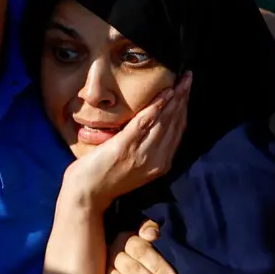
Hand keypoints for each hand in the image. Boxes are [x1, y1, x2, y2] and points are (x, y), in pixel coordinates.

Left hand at [61, 74, 190, 212]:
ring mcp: (142, 153)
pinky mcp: (126, 146)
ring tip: (181, 80)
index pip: (177, 131)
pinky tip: (165, 92)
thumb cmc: (105, 177)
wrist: (86, 195)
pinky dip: (157, 106)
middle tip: (188, 78)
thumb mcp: (134, 164)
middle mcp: (156, 160)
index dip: (184, 109)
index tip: (187, 91)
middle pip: (175, 123)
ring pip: (165, 120)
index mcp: (160, 164)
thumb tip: (151, 124)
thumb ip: (145, 147)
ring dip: (175, 98)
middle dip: (183, 98)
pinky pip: (146, 122)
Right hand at [105, 220, 179, 273]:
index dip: (158, 266)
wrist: (114, 256)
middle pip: (131, 270)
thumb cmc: (140, 248)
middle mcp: (112, 255)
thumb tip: (152, 234)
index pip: (141, 251)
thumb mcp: (142, 232)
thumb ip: (147, 228)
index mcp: (125, 240)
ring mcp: (104, 273)